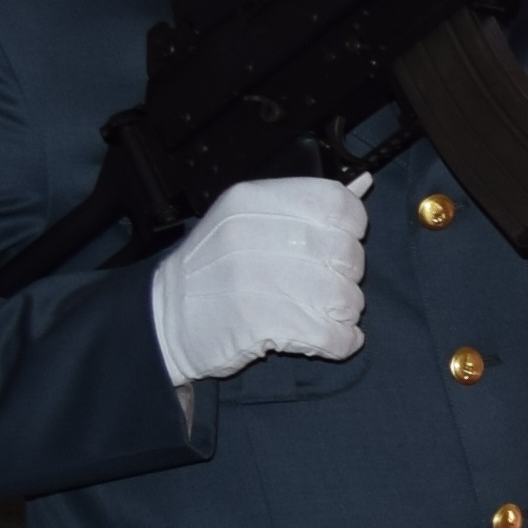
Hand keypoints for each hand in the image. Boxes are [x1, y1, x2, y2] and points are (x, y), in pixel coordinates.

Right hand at [149, 171, 367, 384]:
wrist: (166, 317)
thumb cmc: (212, 268)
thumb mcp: (246, 217)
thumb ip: (304, 204)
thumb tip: (362, 184)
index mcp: (254, 200)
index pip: (338, 204)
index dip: (351, 227)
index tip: (338, 241)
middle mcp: (256, 234)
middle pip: (349, 255)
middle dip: (345, 277)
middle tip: (320, 285)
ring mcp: (259, 280)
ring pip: (348, 299)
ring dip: (341, 313)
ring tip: (314, 312)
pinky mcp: (263, 324)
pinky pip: (336, 337)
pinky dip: (339, 343)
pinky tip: (323, 337)